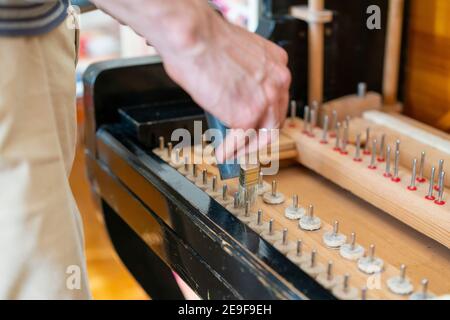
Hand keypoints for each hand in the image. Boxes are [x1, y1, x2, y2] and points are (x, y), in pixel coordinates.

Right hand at [160, 8, 290, 160]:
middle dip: (260, 136)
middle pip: (276, 120)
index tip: (257, 124)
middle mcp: (277, 82)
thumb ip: (243, 78)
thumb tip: (231, 93)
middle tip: (248, 144)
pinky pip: (240, 140)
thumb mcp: (237, 55)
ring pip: (264, 135)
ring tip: (235, 153)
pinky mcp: (246, 116)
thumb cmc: (204, 39)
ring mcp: (264, 101)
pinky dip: (229, 150)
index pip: (278, 98)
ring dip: (248, 148)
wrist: (193, 37)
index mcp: (276, 63)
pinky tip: (221, 153)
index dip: (266, 115)